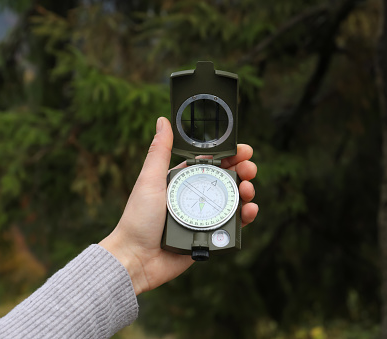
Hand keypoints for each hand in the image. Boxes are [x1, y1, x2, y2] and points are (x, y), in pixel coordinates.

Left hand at [99, 117, 257, 294]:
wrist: (136, 259)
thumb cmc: (138, 219)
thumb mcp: (149, 180)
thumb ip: (159, 151)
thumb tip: (163, 120)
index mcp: (183, 181)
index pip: (212, 163)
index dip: (230, 155)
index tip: (244, 150)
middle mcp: (196, 197)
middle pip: (227, 180)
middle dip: (244, 172)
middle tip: (250, 170)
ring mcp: (205, 217)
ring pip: (234, 201)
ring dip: (247, 192)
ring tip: (249, 191)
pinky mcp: (210, 236)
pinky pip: (233, 225)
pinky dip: (245, 217)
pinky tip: (250, 210)